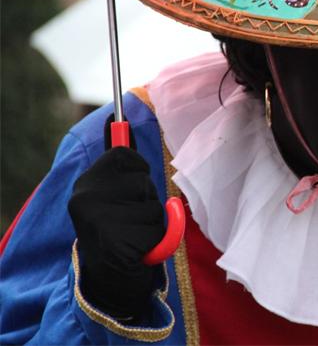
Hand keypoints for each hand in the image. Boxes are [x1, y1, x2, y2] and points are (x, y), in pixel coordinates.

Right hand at [68, 147, 164, 321]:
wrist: (107, 274)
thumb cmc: (118, 226)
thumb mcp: (112, 191)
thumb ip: (119, 163)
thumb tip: (118, 118)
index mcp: (85, 183)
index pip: (124, 154)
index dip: (137, 168)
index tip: (130, 186)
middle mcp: (87, 198)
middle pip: (144, 181)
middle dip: (147, 199)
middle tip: (129, 217)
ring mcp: (101, 221)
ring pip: (154, 207)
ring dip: (153, 221)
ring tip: (133, 232)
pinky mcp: (119, 242)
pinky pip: (158, 229)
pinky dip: (155, 239)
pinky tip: (137, 248)